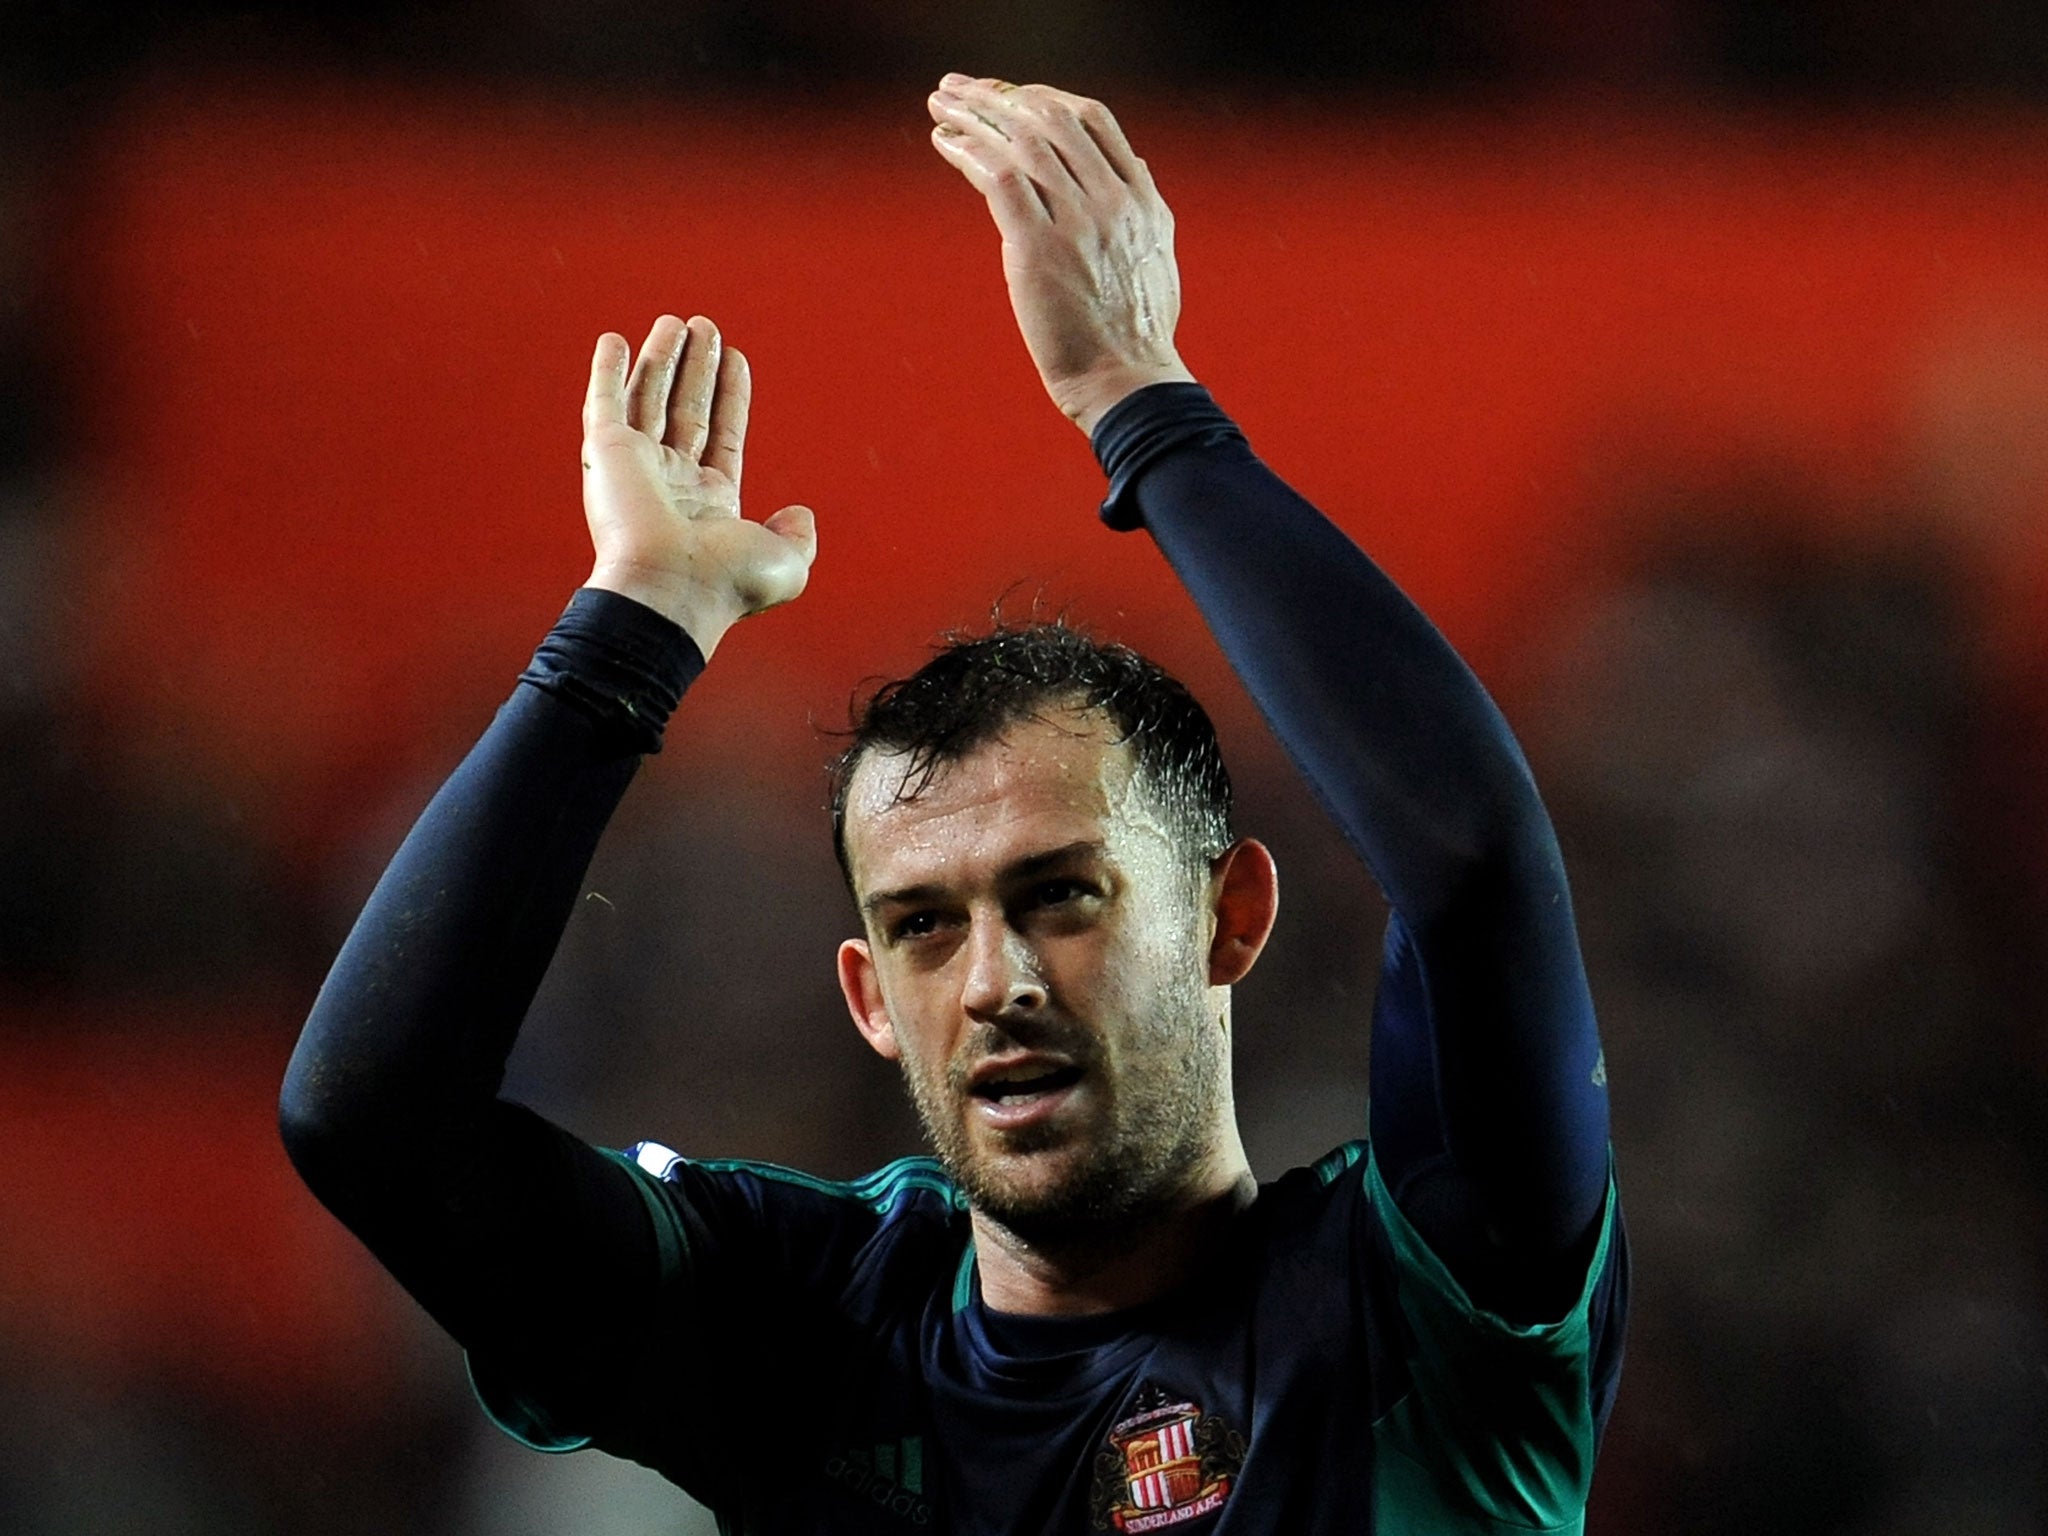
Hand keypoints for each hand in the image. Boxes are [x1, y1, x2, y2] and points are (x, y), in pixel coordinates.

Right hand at [581, 314, 815, 656]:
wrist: (672, 590)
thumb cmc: (726, 584)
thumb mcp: (786, 564)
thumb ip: (798, 537)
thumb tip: (801, 513)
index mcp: (709, 504)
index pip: (723, 434)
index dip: (730, 396)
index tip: (736, 357)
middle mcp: (671, 483)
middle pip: (686, 410)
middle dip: (697, 368)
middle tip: (705, 326)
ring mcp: (636, 467)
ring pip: (650, 399)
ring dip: (663, 359)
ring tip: (677, 322)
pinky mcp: (606, 455)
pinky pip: (604, 403)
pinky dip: (606, 371)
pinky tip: (615, 340)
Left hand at [928, 76, 1195, 435]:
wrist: (1126, 381)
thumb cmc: (1137, 335)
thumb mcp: (1157, 256)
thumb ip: (1143, 209)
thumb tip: (1137, 169)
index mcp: (1141, 199)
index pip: (1092, 120)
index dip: (1045, 97)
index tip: (1011, 96)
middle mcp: (1112, 200)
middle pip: (1050, 119)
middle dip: (998, 96)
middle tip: (959, 89)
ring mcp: (1077, 222)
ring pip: (1019, 141)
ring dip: (973, 115)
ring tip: (940, 104)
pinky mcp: (1039, 248)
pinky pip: (998, 178)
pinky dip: (967, 152)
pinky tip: (945, 143)